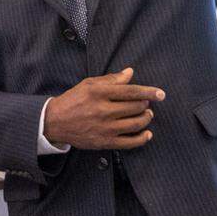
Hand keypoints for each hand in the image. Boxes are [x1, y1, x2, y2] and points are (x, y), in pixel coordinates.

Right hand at [43, 68, 164, 149]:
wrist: (56, 122)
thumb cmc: (74, 100)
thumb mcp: (89, 84)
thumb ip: (111, 79)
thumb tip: (130, 72)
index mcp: (99, 92)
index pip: (131, 91)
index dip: (148, 92)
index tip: (161, 94)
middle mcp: (103, 110)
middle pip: (135, 107)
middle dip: (145, 104)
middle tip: (147, 103)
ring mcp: (105, 128)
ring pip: (135, 123)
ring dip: (146, 118)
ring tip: (147, 114)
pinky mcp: (105, 142)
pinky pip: (129, 142)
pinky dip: (142, 138)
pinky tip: (147, 134)